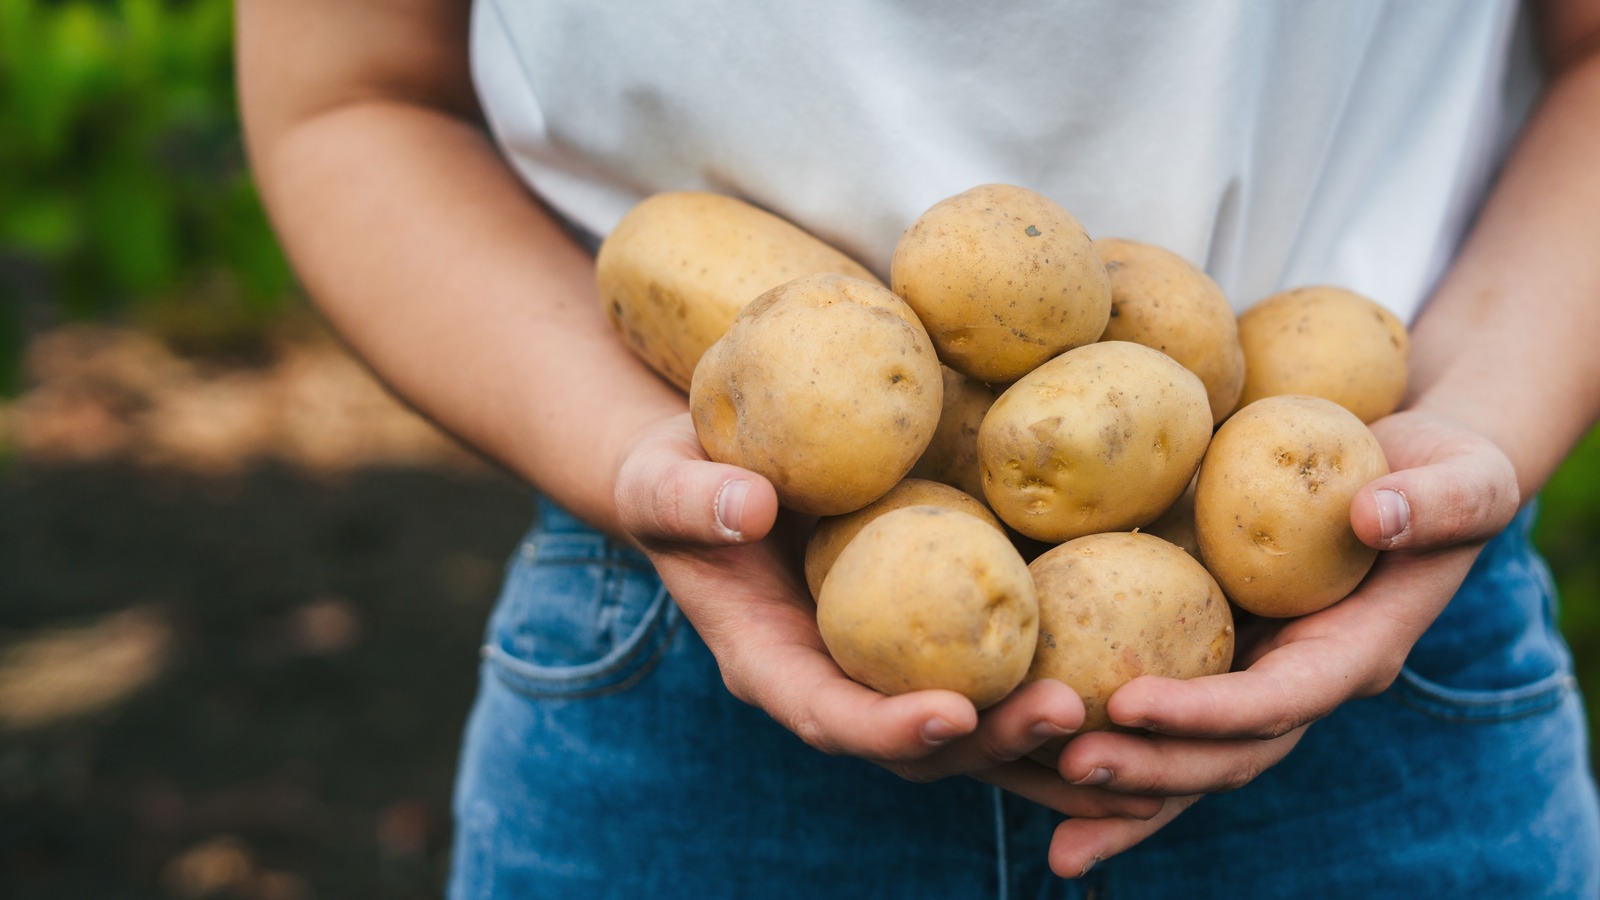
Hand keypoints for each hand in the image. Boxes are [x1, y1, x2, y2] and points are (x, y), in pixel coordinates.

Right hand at [612, 412, 1161, 819]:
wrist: (715, 472)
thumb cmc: (680, 475)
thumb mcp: (665, 479)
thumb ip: (693, 500)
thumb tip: (746, 504)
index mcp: (770, 663)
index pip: (827, 715)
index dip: (887, 728)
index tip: (952, 714)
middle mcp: (838, 683)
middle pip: (922, 742)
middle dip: (996, 740)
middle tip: (1074, 712)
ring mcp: (890, 670)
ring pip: (977, 730)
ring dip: (1050, 742)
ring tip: (1141, 729)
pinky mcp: (932, 639)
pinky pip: (1000, 676)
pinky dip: (1065, 697)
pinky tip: (1143, 686)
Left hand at [1039, 407, 1520, 877]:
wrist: (1415, 473)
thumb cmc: (1445, 471)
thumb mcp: (1468, 476)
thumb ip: (1438, 501)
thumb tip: (1375, 518)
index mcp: (1354, 654)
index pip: (1278, 701)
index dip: (1208, 712)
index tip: (1129, 701)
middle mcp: (1300, 681)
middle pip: (1224, 751)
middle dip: (1151, 767)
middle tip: (1066, 765)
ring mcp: (1256, 674)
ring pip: (1187, 751)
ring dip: (1121, 779)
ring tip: (1040, 793)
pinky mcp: (1217, 651)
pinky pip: (1162, 705)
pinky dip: (1111, 737)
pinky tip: (1037, 753)